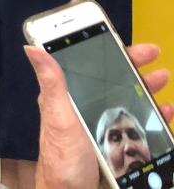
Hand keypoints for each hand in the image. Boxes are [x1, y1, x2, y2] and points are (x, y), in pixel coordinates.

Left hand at [26, 44, 173, 188]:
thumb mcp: (58, 116)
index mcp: (68, 96)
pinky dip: (153, 116)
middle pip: (110, 79)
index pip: (84, 64)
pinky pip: (137, 124)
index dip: (100, 48)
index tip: (115, 34)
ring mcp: (100, 124)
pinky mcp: (114, 142)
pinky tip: (165, 112)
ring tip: (161, 78)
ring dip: (145, 87)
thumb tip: (33, 48)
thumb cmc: (61, 159)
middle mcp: (84, 106)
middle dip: (131, 64)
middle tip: (152, 53)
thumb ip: (52, 83)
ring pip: (126, 99)